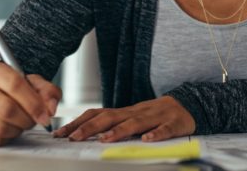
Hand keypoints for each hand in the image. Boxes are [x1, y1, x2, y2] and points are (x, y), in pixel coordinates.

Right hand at [0, 60, 60, 146]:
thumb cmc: (10, 90)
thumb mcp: (32, 84)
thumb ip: (47, 91)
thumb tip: (50, 108)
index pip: (14, 84)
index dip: (34, 103)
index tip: (45, 115)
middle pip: (6, 108)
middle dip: (26, 119)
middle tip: (32, 121)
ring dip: (16, 129)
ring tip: (19, 124)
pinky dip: (5, 139)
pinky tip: (6, 130)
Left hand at [54, 96, 194, 142]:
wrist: (185, 106)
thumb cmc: (153, 116)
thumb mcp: (130, 118)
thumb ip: (111, 124)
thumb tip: (82, 133)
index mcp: (124, 112)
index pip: (97, 114)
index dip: (78, 123)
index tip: (60, 134)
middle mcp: (136, 112)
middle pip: (111, 117)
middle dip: (91, 127)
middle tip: (74, 138)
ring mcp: (155, 117)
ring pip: (136, 123)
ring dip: (120, 131)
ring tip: (105, 139)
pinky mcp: (173, 124)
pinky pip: (164, 129)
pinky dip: (156, 134)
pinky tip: (148, 140)